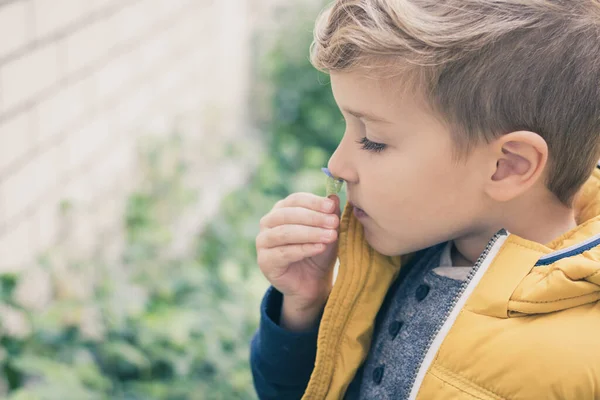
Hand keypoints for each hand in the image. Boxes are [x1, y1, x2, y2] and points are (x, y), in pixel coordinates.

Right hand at [256, 192, 340, 309]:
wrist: (313, 282)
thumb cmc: (318, 251)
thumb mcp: (328, 230)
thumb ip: (329, 214)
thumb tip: (334, 197)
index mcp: (281, 210)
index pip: (295, 200)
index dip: (313, 202)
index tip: (331, 207)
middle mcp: (268, 222)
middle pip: (288, 214)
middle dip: (313, 217)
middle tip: (333, 222)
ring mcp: (263, 242)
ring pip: (284, 233)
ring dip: (310, 233)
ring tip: (331, 236)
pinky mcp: (265, 261)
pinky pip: (284, 253)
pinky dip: (304, 249)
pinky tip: (320, 247)